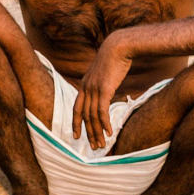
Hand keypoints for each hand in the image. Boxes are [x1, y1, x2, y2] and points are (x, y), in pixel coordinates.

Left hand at [72, 33, 132, 149]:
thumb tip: (105, 94)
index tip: (76, 136)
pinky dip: (105, 123)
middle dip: (88, 133)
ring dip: (97, 132)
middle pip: (84, 115)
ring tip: (102, 144)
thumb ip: (101, 85)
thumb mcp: (103, 74)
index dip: (75, 123)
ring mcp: (94, 88)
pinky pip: (102, 110)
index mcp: (84, 85)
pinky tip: (110, 132)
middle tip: (93, 147)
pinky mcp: (104, 89)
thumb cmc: (113, 60)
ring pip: (92, 116)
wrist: (118, 47)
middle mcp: (86, 88)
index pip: (76, 108)